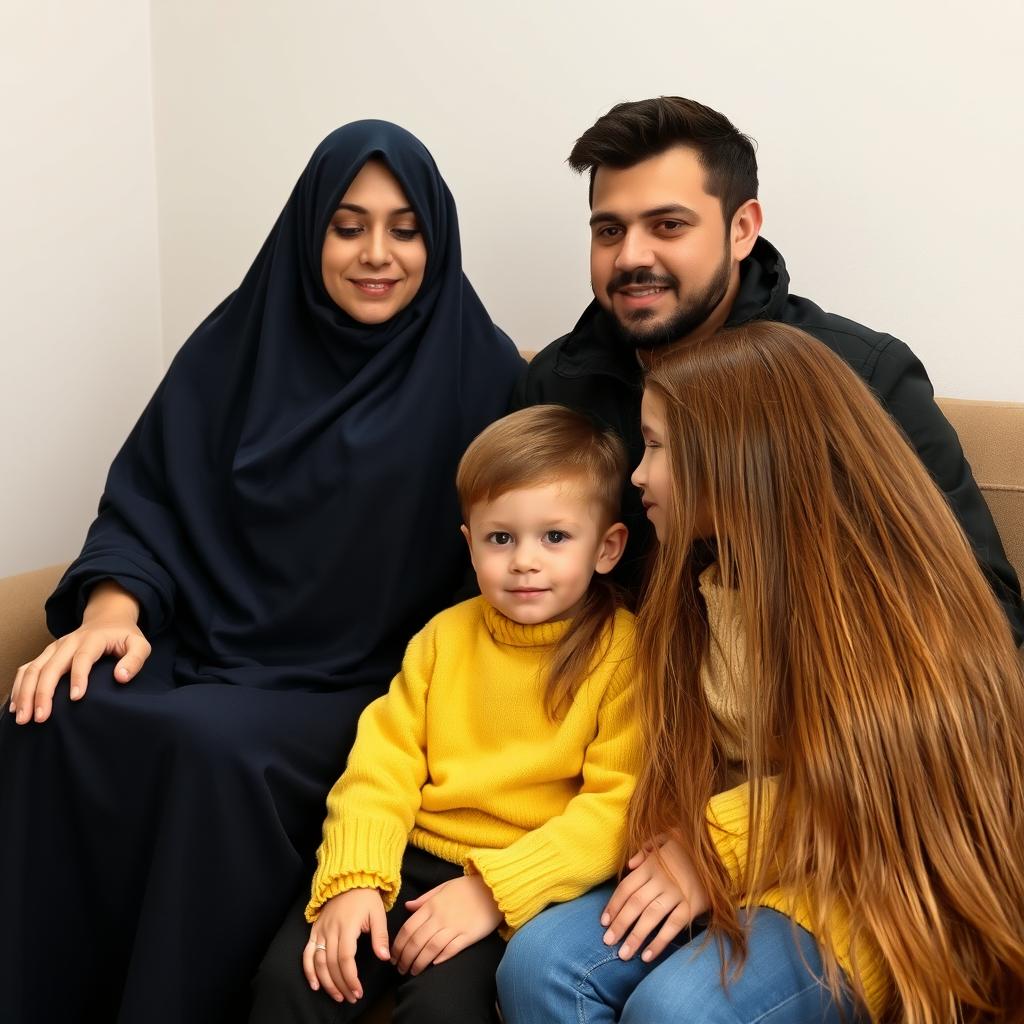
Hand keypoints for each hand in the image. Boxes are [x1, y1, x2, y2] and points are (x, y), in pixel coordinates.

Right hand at [9, 581, 147, 724]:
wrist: (107, 619)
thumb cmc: (124, 637)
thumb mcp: (139, 644)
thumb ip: (135, 659)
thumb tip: (121, 677)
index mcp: (93, 639)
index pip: (83, 657)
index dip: (78, 677)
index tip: (75, 698)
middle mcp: (69, 642)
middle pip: (51, 666)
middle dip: (43, 692)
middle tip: (41, 717)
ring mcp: (54, 648)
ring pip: (34, 668)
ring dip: (25, 692)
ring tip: (24, 718)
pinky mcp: (46, 654)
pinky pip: (27, 669)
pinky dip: (18, 686)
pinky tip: (16, 706)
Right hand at [304, 888, 389, 1003]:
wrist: (350, 880)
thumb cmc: (366, 898)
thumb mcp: (378, 914)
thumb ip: (380, 936)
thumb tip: (384, 957)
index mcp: (347, 926)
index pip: (345, 958)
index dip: (350, 977)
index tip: (358, 991)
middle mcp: (331, 930)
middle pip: (331, 964)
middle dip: (341, 984)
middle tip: (351, 997)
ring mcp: (320, 931)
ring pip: (319, 962)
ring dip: (326, 982)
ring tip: (337, 996)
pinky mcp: (314, 931)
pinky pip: (307, 953)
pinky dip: (308, 970)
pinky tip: (315, 985)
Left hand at [392, 873, 502, 975]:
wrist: (493, 888)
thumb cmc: (468, 887)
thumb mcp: (443, 887)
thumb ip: (424, 898)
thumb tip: (407, 907)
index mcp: (431, 905)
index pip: (408, 928)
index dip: (398, 945)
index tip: (394, 956)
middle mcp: (440, 917)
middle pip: (416, 942)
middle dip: (405, 958)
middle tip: (400, 969)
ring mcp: (454, 927)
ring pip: (430, 949)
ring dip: (419, 963)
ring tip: (413, 972)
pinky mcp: (468, 936)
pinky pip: (450, 950)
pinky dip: (439, 959)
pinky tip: (433, 966)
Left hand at [601, 836, 708, 961]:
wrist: (721, 850)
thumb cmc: (689, 846)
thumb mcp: (666, 838)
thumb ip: (645, 849)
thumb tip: (629, 864)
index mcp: (651, 864)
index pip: (626, 887)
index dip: (613, 905)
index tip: (604, 922)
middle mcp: (661, 879)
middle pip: (635, 905)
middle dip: (619, 925)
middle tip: (608, 942)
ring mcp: (676, 893)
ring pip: (650, 917)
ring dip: (635, 937)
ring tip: (624, 955)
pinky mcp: (692, 905)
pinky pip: (673, 925)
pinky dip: (659, 941)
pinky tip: (648, 956)